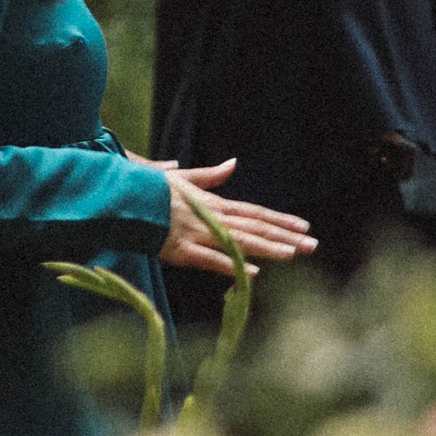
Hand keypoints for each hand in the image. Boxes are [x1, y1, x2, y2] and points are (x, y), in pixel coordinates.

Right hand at [153, 161, 317, 276]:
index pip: (255, 213)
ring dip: (267, 248)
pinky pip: (211, 259)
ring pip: (239, 241)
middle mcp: (212, 218)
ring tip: (293, 254)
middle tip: (314, 244)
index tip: (305, 226)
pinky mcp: (181, 250)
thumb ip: (210, 176)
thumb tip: (233, 163)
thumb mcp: (183, 180)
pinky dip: (232, 265)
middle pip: (255, 227)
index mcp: (214, 204)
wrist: (122, 198)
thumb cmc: (150, 191)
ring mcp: (198, 234)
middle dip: (285, 236)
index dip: (280, 220)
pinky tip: (253, 272)